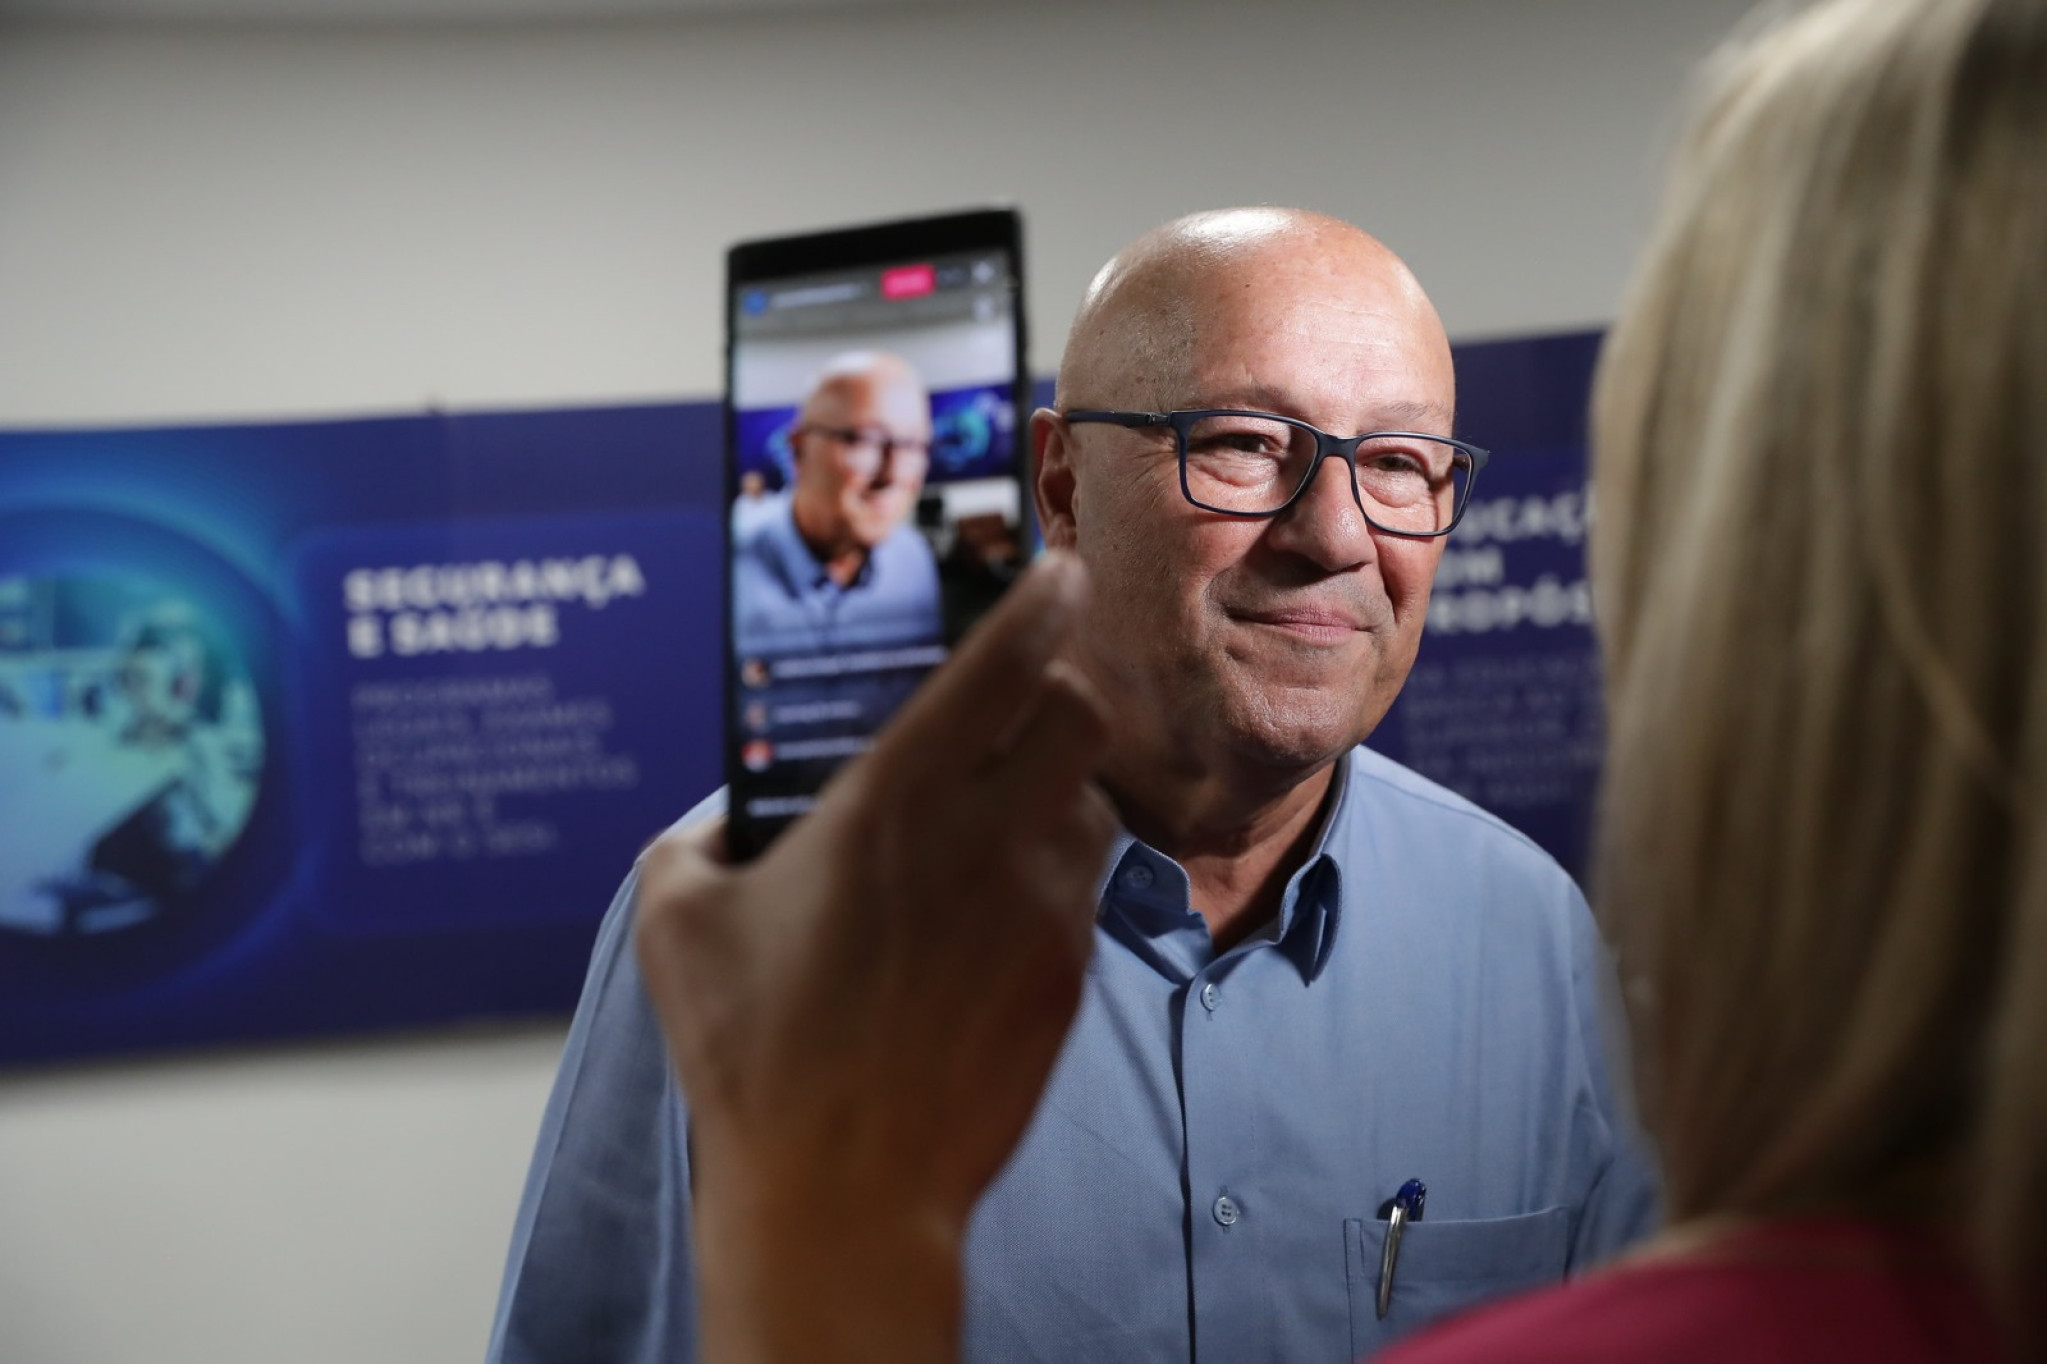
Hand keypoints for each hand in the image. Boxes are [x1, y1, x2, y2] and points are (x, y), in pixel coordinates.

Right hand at [633, 551, 1115, 1363]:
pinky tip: (987, 918)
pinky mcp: (1069, 977)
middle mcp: (987, 840)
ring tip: (995, 823)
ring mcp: (1042, 911)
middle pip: (1083, 713)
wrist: (844, 1194)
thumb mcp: (676, 921)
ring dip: (1057, 789)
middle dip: (1063, 687)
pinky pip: (1084, 891)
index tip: (1059, 568)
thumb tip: (728, 812)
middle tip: (1026, 700)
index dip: (1043, 599)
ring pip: (1092, 803)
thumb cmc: (751, 1057)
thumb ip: (699, 836)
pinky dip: (1049, 876)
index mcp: (893, 803)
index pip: (1004, 662)